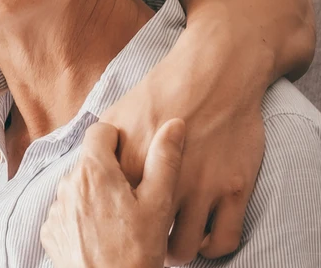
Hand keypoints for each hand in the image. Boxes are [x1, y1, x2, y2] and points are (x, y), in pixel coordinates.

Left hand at [41, 119, 183, 267]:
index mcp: (93, 171)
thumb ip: (165, 160)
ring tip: (120, 220)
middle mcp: (67, 184)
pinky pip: (67, 211)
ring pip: (78, 187)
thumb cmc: (137, 252)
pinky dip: (83, 216)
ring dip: (95, 194)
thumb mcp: (158, 205)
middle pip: (89, 162)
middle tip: (133, 196)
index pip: (100, 131)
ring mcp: (55, 209)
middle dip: (109, 171)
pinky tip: (103, 234)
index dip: (118, 138)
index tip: (133, 154)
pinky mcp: (50, 231)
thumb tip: (174, 125)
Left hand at [102, 49, 263, 263]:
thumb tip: (86, 162)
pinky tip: (200, 238)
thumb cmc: (163, 90)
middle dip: (140, 236)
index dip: (115, 207)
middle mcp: (162, 184)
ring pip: (182, 247)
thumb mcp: (117, 115)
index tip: (121, 205)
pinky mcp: (234, 191)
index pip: (111, 210)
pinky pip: (222, 241)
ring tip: (172, 241)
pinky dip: (209, 247)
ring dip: (175, 249)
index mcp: (123, 167)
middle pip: (142, 235)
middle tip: (144, 230)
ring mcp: (199, 189)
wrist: (214, 71)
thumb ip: (99, 147)